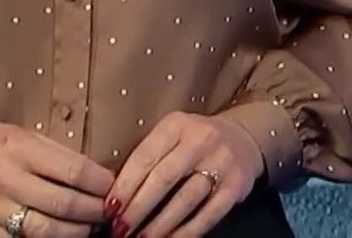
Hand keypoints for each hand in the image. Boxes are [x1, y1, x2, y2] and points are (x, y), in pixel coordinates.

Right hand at [0, 117, 115, 235]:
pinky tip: (61, 237)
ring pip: (46, 231)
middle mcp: (4, 178)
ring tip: (91, 227)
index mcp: (17, 147)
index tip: (114, 186)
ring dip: (77, 232)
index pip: (71, 168)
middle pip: (62, 203)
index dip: (99, 182)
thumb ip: (54, 153)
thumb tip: (95, 174)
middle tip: (110, 211)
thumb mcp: (20, 134)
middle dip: (94, 210)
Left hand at [102, 112, 265, 237]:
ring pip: (185, 200)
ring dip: (159, 225)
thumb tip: (118, 191)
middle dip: (138, 208)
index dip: (125, 184)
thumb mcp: (173, 134)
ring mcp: (220, 163)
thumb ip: (151, 155)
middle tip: (120, 229)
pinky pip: (207, 215)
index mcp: (176, 124)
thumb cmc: (194, 140)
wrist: (242, 139)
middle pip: (163, 178)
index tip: (109, 207)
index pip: (145, 156)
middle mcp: (199, 140)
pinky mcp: (235, 187)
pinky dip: (186, 232)